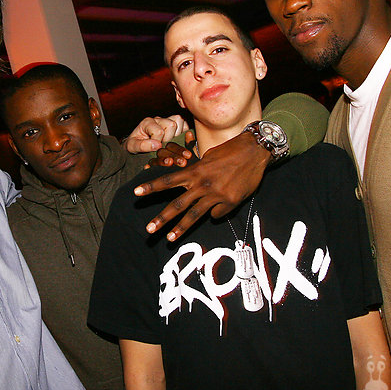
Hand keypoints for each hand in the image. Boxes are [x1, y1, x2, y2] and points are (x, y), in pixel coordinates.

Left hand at [122, 115, 188, 152]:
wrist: (136, 144)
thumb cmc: (134, 145)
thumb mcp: (132, 147)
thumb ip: (142, 145)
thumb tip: (157, 145)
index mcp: (147, 122)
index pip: (159, 131)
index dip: (158, 143)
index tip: (154, 149)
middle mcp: (158, 119)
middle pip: (171, 125)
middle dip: (168, 139)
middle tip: (162, 146)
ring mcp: (167, 120)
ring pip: (180, 121)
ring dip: (177, 135)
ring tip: (169, 143)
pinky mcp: (175, 124)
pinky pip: (185, 124)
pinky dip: (184, 132)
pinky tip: (176, 140)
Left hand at [134, 132, 271, 240]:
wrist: (255, 151)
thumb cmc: (230, 151)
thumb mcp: (209, 158)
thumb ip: (198, 173)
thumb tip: (193, 190)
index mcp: (195, 171)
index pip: (168, 181)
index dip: (151, 187)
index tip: (136, 192)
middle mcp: (202, 184)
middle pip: (178, 204)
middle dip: (162, 218)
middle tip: (149, 229)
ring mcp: (216, 195)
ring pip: (194, 215)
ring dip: (180, 228)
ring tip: (169, 239)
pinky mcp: (230, 202)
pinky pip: (217, 214)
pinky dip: (216, 212)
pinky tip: (223, 203)